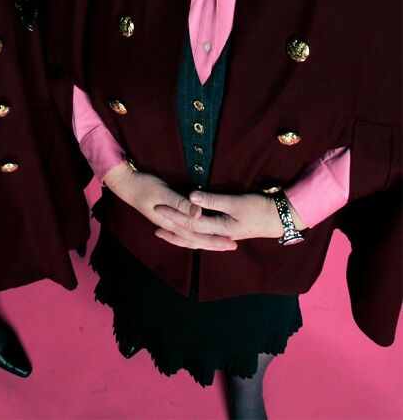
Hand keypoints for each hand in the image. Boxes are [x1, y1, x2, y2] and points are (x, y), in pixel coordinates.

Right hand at [103, 162, 235, 250]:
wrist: (126, 184)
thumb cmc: (144, 186)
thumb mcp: (163, 192)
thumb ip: (180, 203)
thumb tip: (200, 213)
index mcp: (172, 222)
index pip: (197, 235)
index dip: (214, 240)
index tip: (231, 242)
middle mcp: (170, 225)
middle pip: (195, 239)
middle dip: (213, 243)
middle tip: (232, 246)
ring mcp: (167, 222)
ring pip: (189, 236)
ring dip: (204, 240)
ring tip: (218, 244)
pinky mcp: (165, 216)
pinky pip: (183, 230)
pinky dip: (193, 235)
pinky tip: (196, 234)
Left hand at [152, 190, 306, 250]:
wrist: (281, 217)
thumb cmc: (259, 208)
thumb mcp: (236, 203)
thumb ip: (213, 201)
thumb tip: (190, 198)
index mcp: (219, 229)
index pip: (190, 222)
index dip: (173, 214)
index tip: (158, 206)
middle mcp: (219, 235)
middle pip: (191, 236)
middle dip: (173, 232)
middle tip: (155, 227)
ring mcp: (224, 235)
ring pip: (197, 239)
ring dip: (181, 236)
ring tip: (167, 232)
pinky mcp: (228, 232)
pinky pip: (205, 236)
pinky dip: (194, 235)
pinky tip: (191, 232)